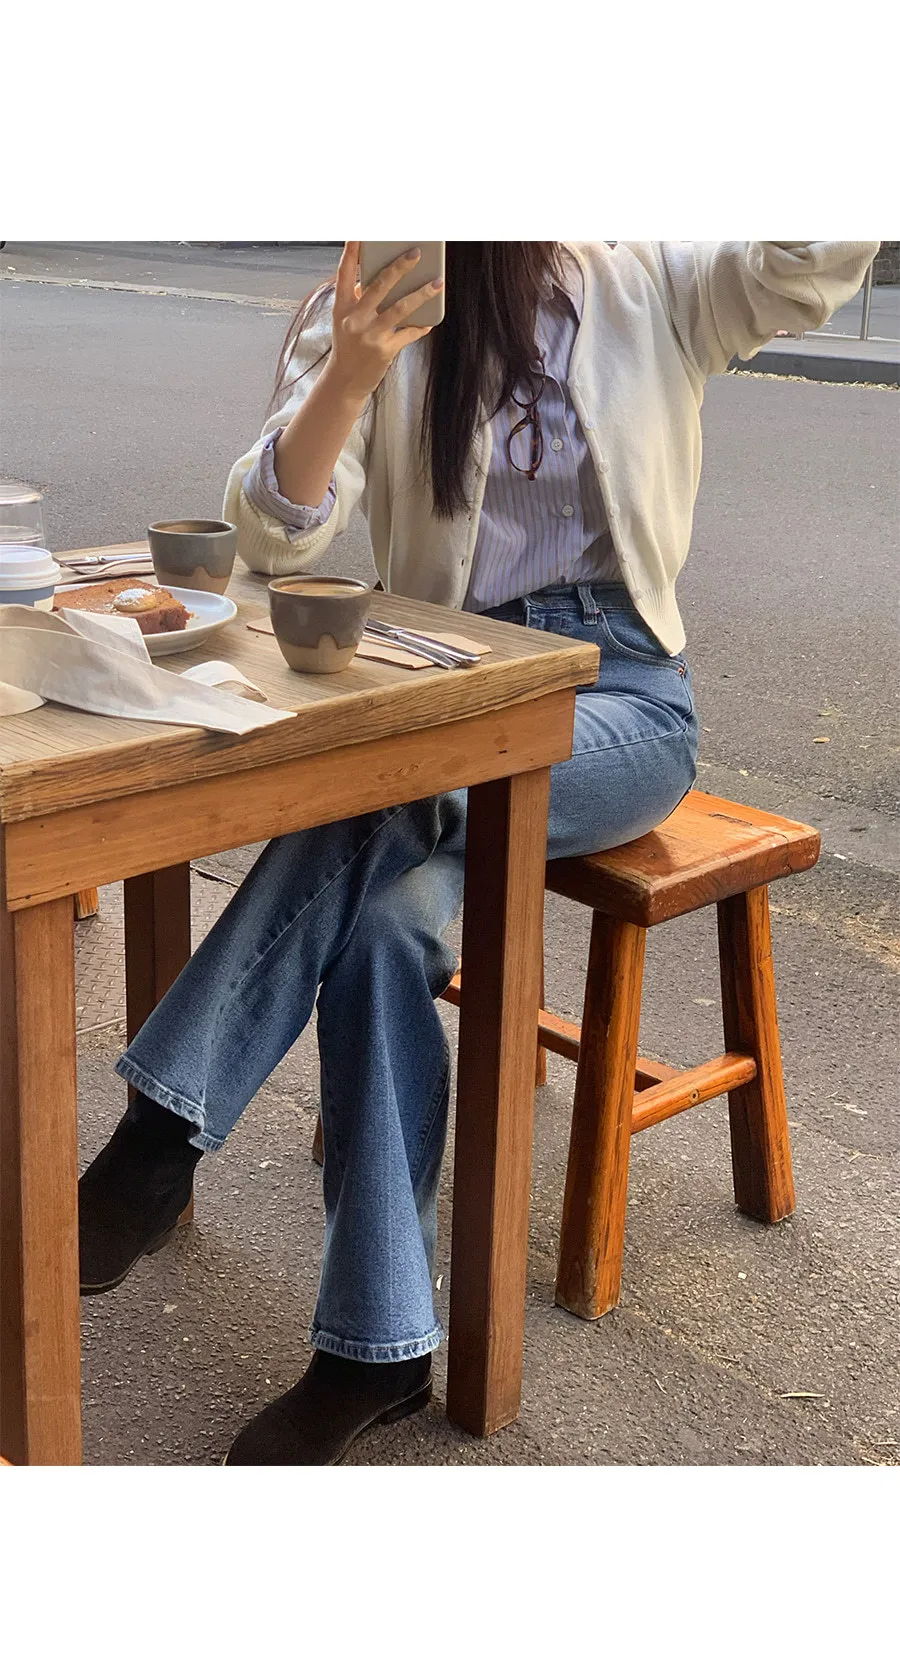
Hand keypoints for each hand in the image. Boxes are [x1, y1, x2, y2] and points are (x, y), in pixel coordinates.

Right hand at [326, 241, 441, 401]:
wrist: (344, 382)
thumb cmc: (348, 346)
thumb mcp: (346, 321)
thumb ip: (360, 299)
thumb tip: (386, 278)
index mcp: (342, 307)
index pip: (344, 273)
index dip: (352, 252)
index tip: (359, 233)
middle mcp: (354, 319)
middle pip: (379, 285)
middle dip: (400, 267)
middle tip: (417, 252)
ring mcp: (369, 335)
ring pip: (400, 308)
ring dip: (421, 294)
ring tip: (438, 283)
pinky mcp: (384, 350)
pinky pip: (408, 333)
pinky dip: (421, 326)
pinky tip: (430, 320)